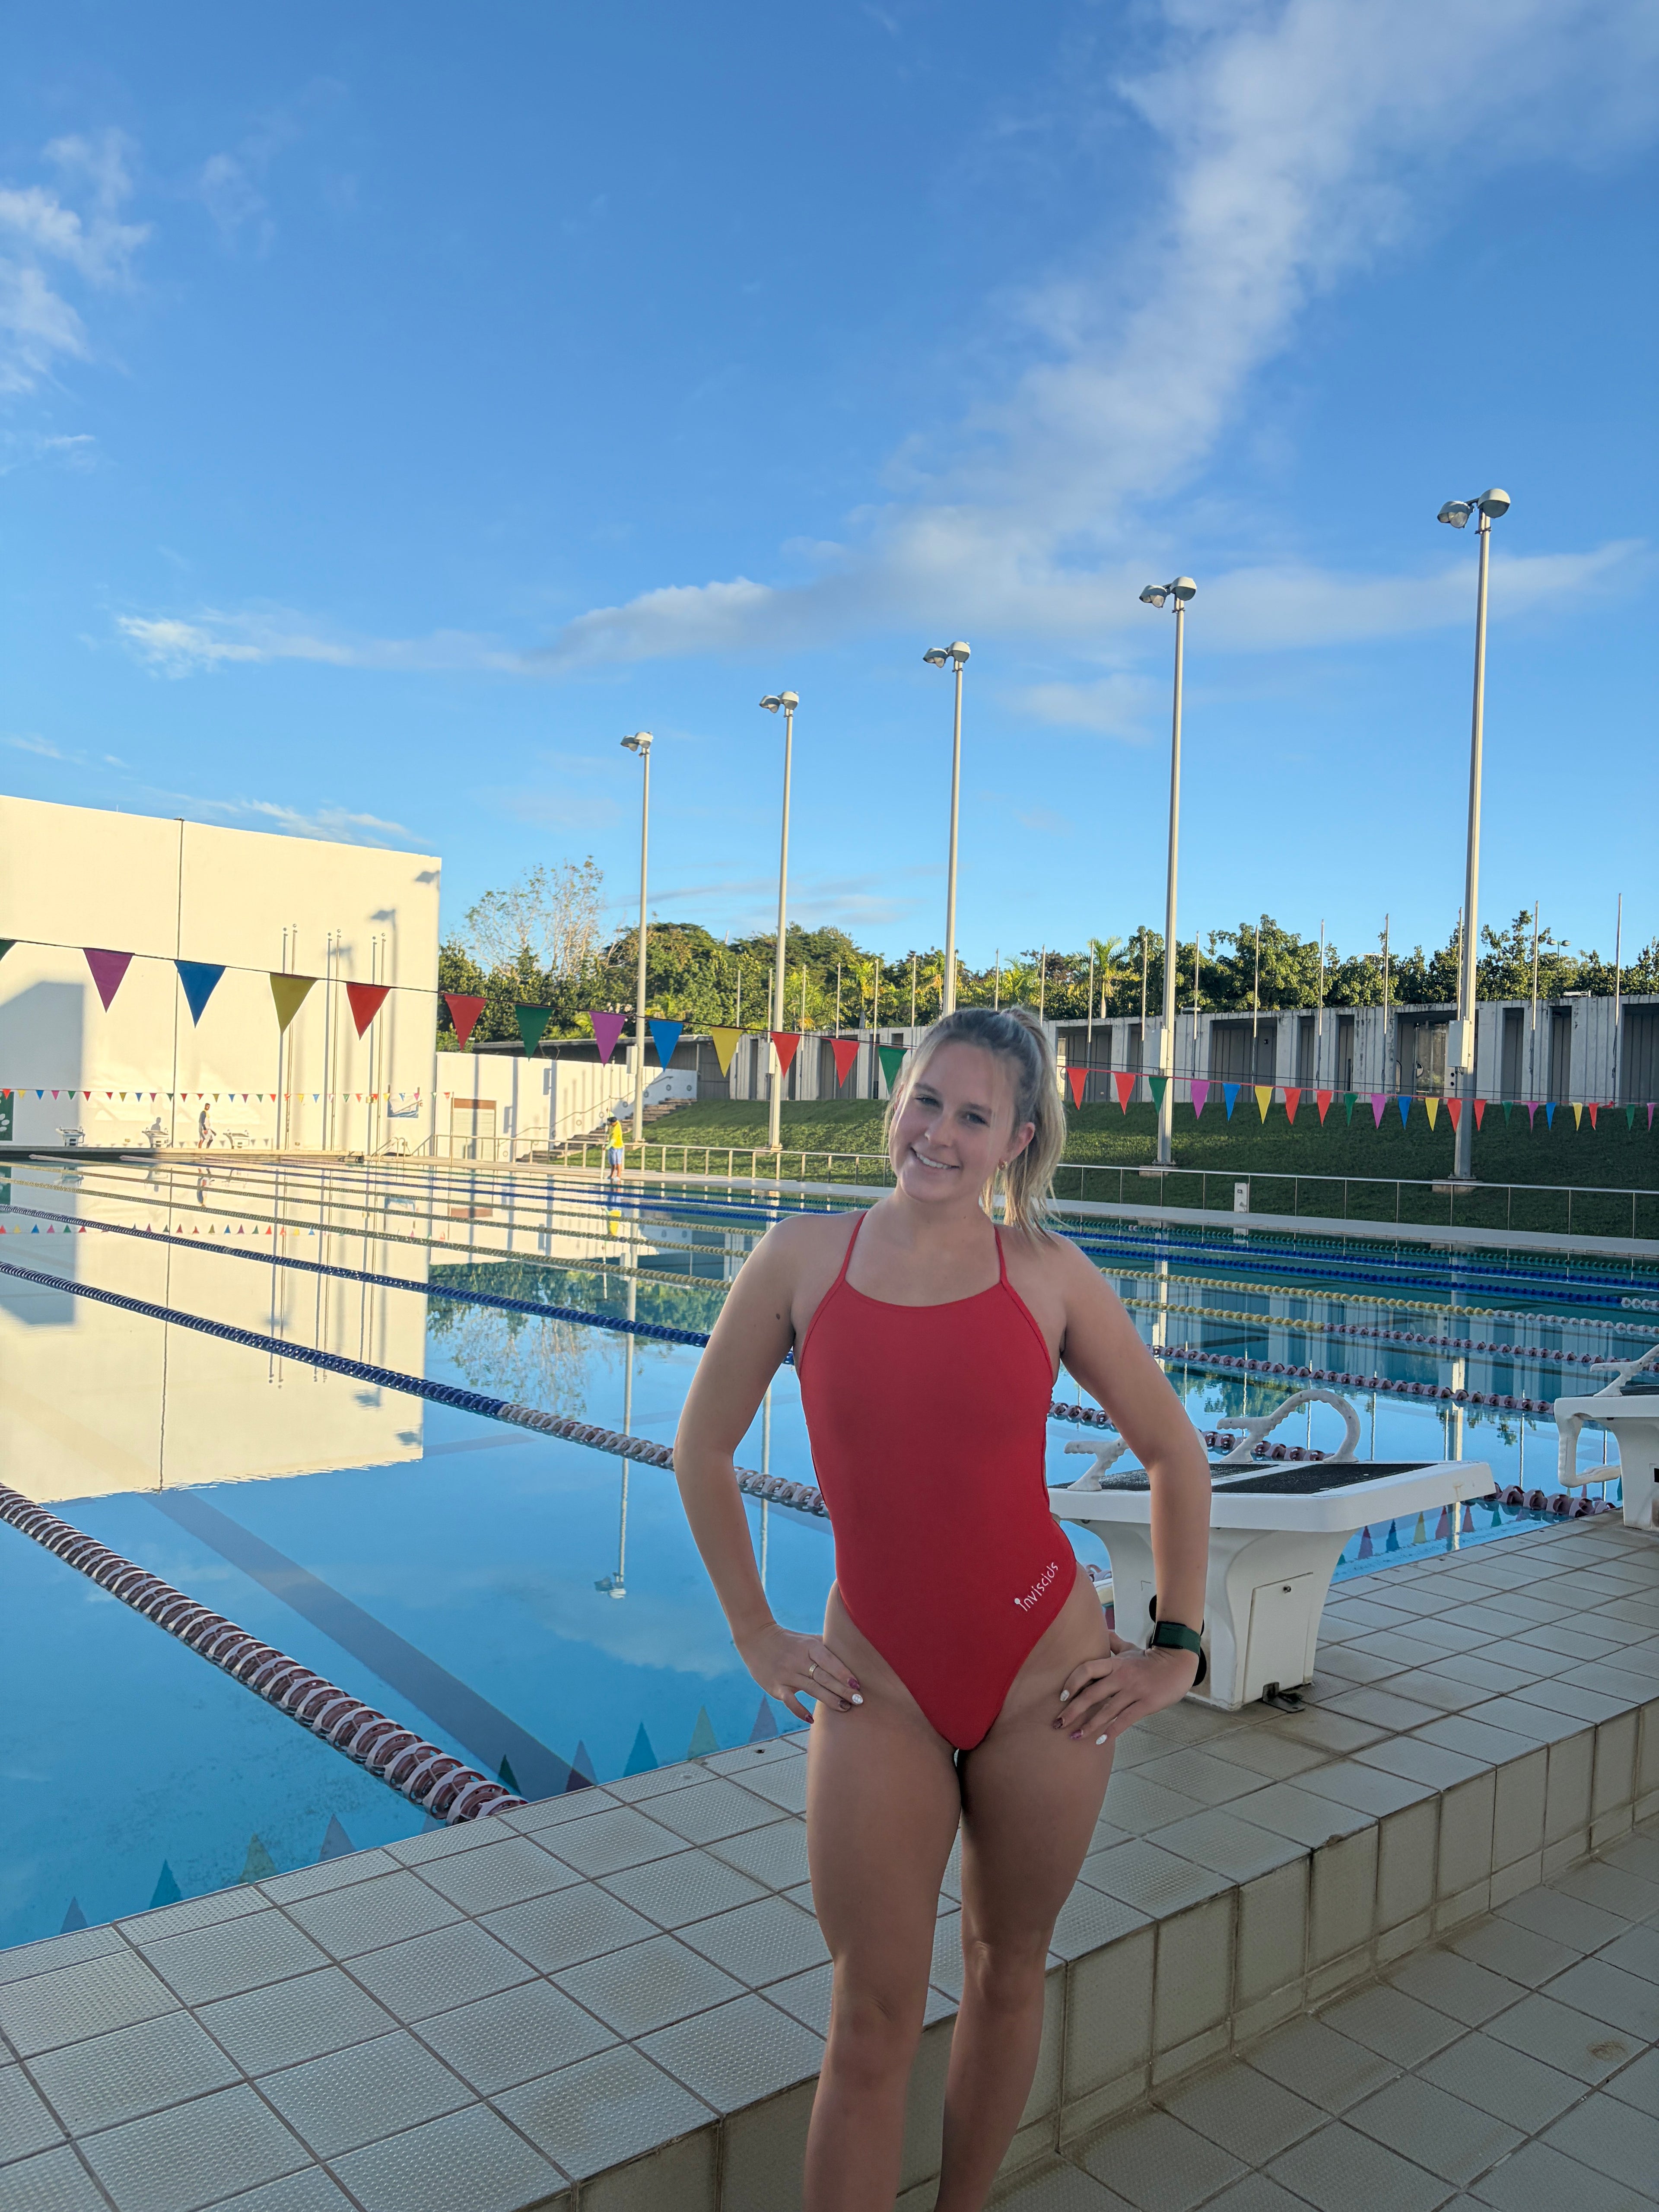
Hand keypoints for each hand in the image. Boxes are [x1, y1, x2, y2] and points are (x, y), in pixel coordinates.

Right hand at [736, 1622, 862, 1724]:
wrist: (756, 1639)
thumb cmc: (788, 1640)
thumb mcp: (807, 1639)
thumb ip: (826, 1646)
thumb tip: (851, 1655)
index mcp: (808, 1647)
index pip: (829, 1661)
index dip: (843, 1673)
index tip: (857, 1684)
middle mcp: (797, 1660)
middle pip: (824, 1677)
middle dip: (842, 1690)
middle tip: (859, 1700)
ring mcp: (786, 1674)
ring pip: (811, 1689)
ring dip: (830, 1700)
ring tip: (845, 1708)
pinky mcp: (776, 1687)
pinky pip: (789, 1701)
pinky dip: (799, 1711)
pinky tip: (811, 1719)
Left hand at [1053, 1634, 1199, 1746]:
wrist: (1178, 1663)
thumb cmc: (1150, 1658)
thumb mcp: (1130, 1649)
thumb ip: (1113, 1643)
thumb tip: (1100, 1631)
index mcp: (1115, 1663)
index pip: (1086, 1669)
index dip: (1072, 1683)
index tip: (1061, 1697)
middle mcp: (1121, 1676)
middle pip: (1092, 1694)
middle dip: (1073, 1711)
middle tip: (1058, 1724)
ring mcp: (1134, 1690)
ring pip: (1106, 1710)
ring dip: (1089, 1726)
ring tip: (1075, 1737)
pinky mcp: (1147, 1703)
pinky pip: (1126, 1719)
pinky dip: (1112, 1731)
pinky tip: (1101, 1741)